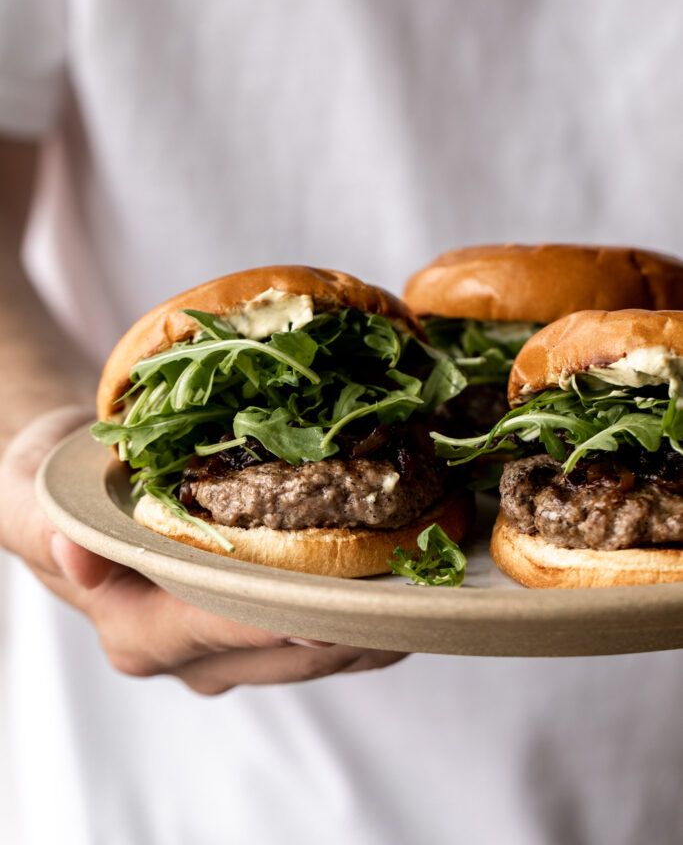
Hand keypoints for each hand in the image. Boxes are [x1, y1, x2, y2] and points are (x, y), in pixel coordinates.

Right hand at [0, 407, 404, 693]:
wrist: (75, 491)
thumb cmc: (57, 490)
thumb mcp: (31, 497)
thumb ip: (45, 529)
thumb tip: (77, 550)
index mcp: (135, 628)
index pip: (214, 627)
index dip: (274, 617)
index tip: (333, 605)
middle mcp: (186, 654)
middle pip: (283, 650)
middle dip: (348, 626)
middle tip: (413, 593)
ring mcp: (226, 649)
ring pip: (314, 654)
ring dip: (369, 625)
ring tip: (424, 585)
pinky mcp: (255, 632)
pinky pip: (321, 637)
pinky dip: (362, 613)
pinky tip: (398, 580)